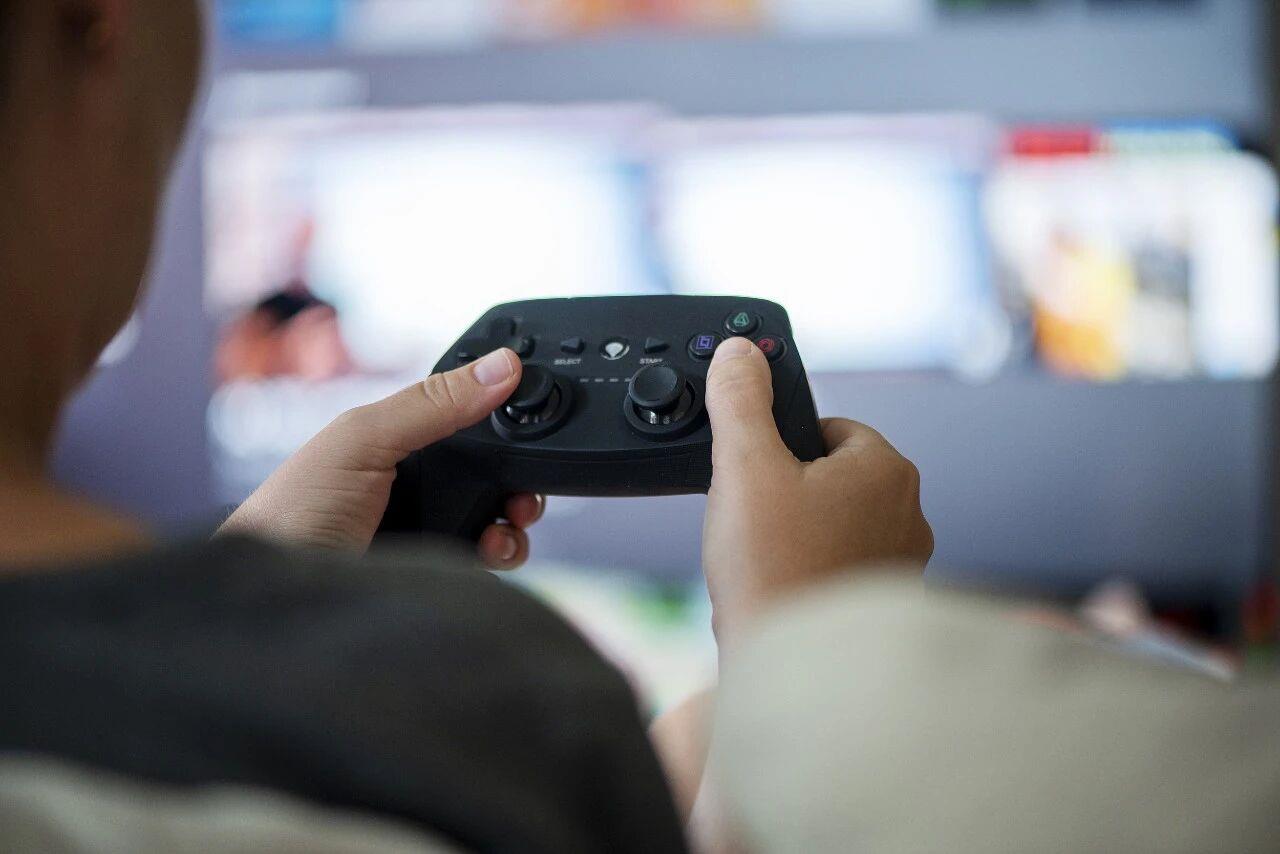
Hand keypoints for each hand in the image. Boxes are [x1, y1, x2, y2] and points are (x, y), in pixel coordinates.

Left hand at [218, 349, 545, 569]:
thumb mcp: (362, 439)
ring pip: (497, 512)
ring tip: (508, 523)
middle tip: (524, 486)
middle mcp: (416, 479)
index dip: (501, 412)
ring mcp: (429, 526)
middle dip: (519, 473)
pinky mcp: (437, 570)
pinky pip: (488, 555)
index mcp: (396, 436)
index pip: (467, 413)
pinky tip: (493, 550)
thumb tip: (501, 366)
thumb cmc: (293, 511)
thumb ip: (431, 402)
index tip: (532, 413)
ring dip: (516, 515)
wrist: (275, 599)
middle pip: (492, 467)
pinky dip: (504, 550)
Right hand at [702, 336, 932, 641]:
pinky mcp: (887, 606)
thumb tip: (739, 352)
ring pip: (836, 525)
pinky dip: (812, 574)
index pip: (828, 427)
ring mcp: (902, 563)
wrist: (797, 673)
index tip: (754, 472)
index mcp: (886, 469)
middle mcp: (908, 513)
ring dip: (800, 535)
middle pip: (830, 477)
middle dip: (788, 493)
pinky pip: (841, 570)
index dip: (780, 445)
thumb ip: (741, 401)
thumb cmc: (777, 571)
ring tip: (766, 561)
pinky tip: (784, 591)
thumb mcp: (745, 467)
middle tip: (753, 521)